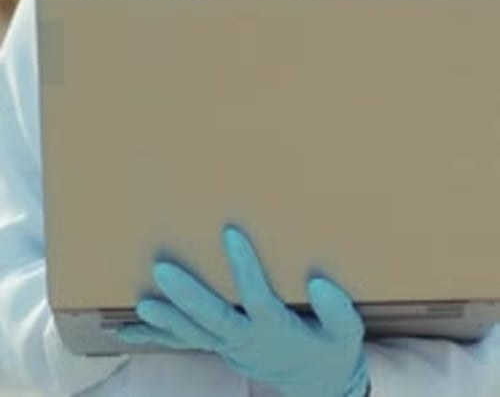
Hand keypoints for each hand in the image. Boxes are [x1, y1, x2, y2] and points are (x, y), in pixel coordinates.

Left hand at [115, 226, 369, 396]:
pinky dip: (156, 335)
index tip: (230, 230)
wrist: (319, 388)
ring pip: (193, 335)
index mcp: (277, 331)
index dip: (244, 265)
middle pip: (213, 319)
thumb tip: (319, 283)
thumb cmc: (332, 351)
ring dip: (166, 320)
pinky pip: (185, 342)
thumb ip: (336, 312)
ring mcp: (231, 348)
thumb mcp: (346, 335)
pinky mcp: (222, 348)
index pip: (257, 296)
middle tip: (162, 271)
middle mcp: (248, 341)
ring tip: (140, 305)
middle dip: (186, 297)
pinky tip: (127, 327)